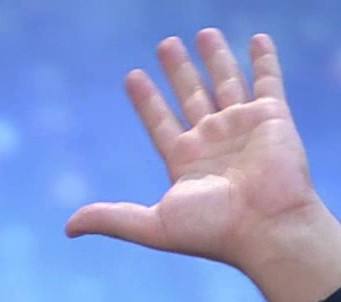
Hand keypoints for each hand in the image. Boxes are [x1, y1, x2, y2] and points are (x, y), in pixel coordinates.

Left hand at [66, 29, 340, 301]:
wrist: (266, 228)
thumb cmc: (213, 230)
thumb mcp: (153, 224)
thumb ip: (112, 218)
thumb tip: (68, 228)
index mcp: (185, 161)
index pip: (159, 122)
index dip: (146, 101)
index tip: (133, 76)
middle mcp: (212, 141)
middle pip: (190, 96)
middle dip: (178, 71)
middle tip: (165, 44)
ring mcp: (243, 127)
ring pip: (225, 82)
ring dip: (215, 58)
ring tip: (203, 32)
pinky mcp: (272, 117)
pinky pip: (267, 81)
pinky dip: (264, 60)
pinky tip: (258, 38)